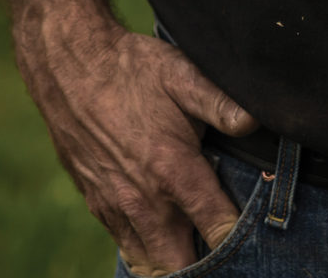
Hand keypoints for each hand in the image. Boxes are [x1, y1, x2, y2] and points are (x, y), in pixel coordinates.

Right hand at [18, 6, 259, 274]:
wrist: (70, 69)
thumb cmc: (132, 69)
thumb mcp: (181, 74)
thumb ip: (220, 102)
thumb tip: (255, 120)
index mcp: (173, 171)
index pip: (218, 230)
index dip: (242, 238)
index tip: (257, 231)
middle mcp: (145, 202)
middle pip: (182, 265)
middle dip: (206, 263)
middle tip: (226, 246)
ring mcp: (117, 208)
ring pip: (151, 265)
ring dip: (174, 262)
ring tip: (195, 245)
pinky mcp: (97, 206)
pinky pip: (126, 247)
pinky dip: (146, 251)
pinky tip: (163, 234)